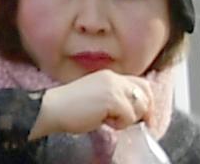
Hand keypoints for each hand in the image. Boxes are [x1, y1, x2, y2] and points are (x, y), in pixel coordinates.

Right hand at [38, 73, 159, 138]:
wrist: (53, 108)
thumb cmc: (71, 108)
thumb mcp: (98, 96)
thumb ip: (115, 96)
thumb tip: (137, 111)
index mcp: (109, 76)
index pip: (141, 84)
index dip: (147, 101)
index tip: (143, 117)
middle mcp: (113, 78)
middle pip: (145, 94)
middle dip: (143, 111)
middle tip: (132, 123)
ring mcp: (113, 87)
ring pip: (140, 107)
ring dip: (129, 119)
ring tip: (109, 119)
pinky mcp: (112, 99)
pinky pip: (129, 117)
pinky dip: (119, 124)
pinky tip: (103, 120)